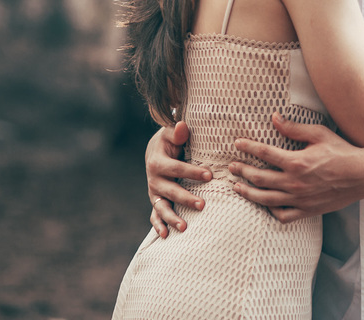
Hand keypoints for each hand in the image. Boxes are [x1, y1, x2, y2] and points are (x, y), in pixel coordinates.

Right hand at [145, 120, 211, 236]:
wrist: (156, 150)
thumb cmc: (170, 140)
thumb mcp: (172, 133)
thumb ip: (177, 131)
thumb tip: (182, 126)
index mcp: (157, 162)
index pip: (176, 168)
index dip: (192, 172)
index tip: (210, 175)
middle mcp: (153, 179)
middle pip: (170, 191)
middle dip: (186, 199)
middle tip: (202, 205)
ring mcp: (154, 192)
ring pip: (162, 207)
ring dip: (172, 218)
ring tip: (184, 228)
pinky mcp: (156, 200)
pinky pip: (155, 215)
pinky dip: (159, 226)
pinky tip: (166, 236)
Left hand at [229, 113, 363, 222]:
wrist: (363, 175)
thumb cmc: (342, 151)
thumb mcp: (319, 134)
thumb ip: (294, 129)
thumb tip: (274, 118)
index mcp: (296, 162)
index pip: (264, 153)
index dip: (248, 147)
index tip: (237, 144)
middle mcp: (295, 183)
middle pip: (259, 177)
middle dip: (242, 171)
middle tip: (231, 167)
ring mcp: (300, 199)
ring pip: (265, 199)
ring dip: (248, 192)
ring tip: (237, 187)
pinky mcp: (307, 211)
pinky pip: (283, 215)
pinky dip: (271, 211)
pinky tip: (266, 204)